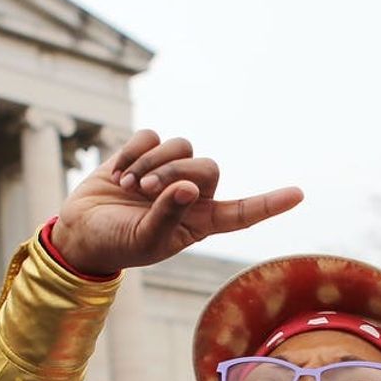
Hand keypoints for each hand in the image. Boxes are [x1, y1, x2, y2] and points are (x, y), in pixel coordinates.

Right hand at [51, 129, 303, 274]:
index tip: (299, 194)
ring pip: (181, 147)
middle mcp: (192, 195)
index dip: (270, 204)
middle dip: (177, 172)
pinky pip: (151, 136)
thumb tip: (187, 188)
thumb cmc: (119, 243)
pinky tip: (119, 171)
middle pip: (207, 167)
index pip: (243, 213)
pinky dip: (134, 151)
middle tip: (146, 191)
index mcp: (202, 222)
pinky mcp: (144, 154)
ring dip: (153, 163)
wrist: (82, 231)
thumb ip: (168, 216)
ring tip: (130, 186)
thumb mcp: (146, 238)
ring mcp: (169, 172)